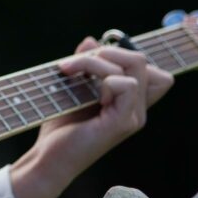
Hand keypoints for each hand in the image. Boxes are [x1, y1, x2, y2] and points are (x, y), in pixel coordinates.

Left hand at [9, 37, 173, 197]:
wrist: (48, 157)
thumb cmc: (60, 127)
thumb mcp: (72, 87)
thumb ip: (85, 64)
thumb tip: (91, 40)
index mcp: (128, 101)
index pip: (149, 67)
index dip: (119, 53)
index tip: (87, 60)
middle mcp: (136, 108)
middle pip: (140, 60)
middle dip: (105, 50)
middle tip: (73, 63)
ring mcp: (132, 116)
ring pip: (134, 65)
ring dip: (95, 60)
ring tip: (68, 71)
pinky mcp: (122, 123)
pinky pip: (127, 85)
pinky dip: (102, 78)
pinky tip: (84, 92)